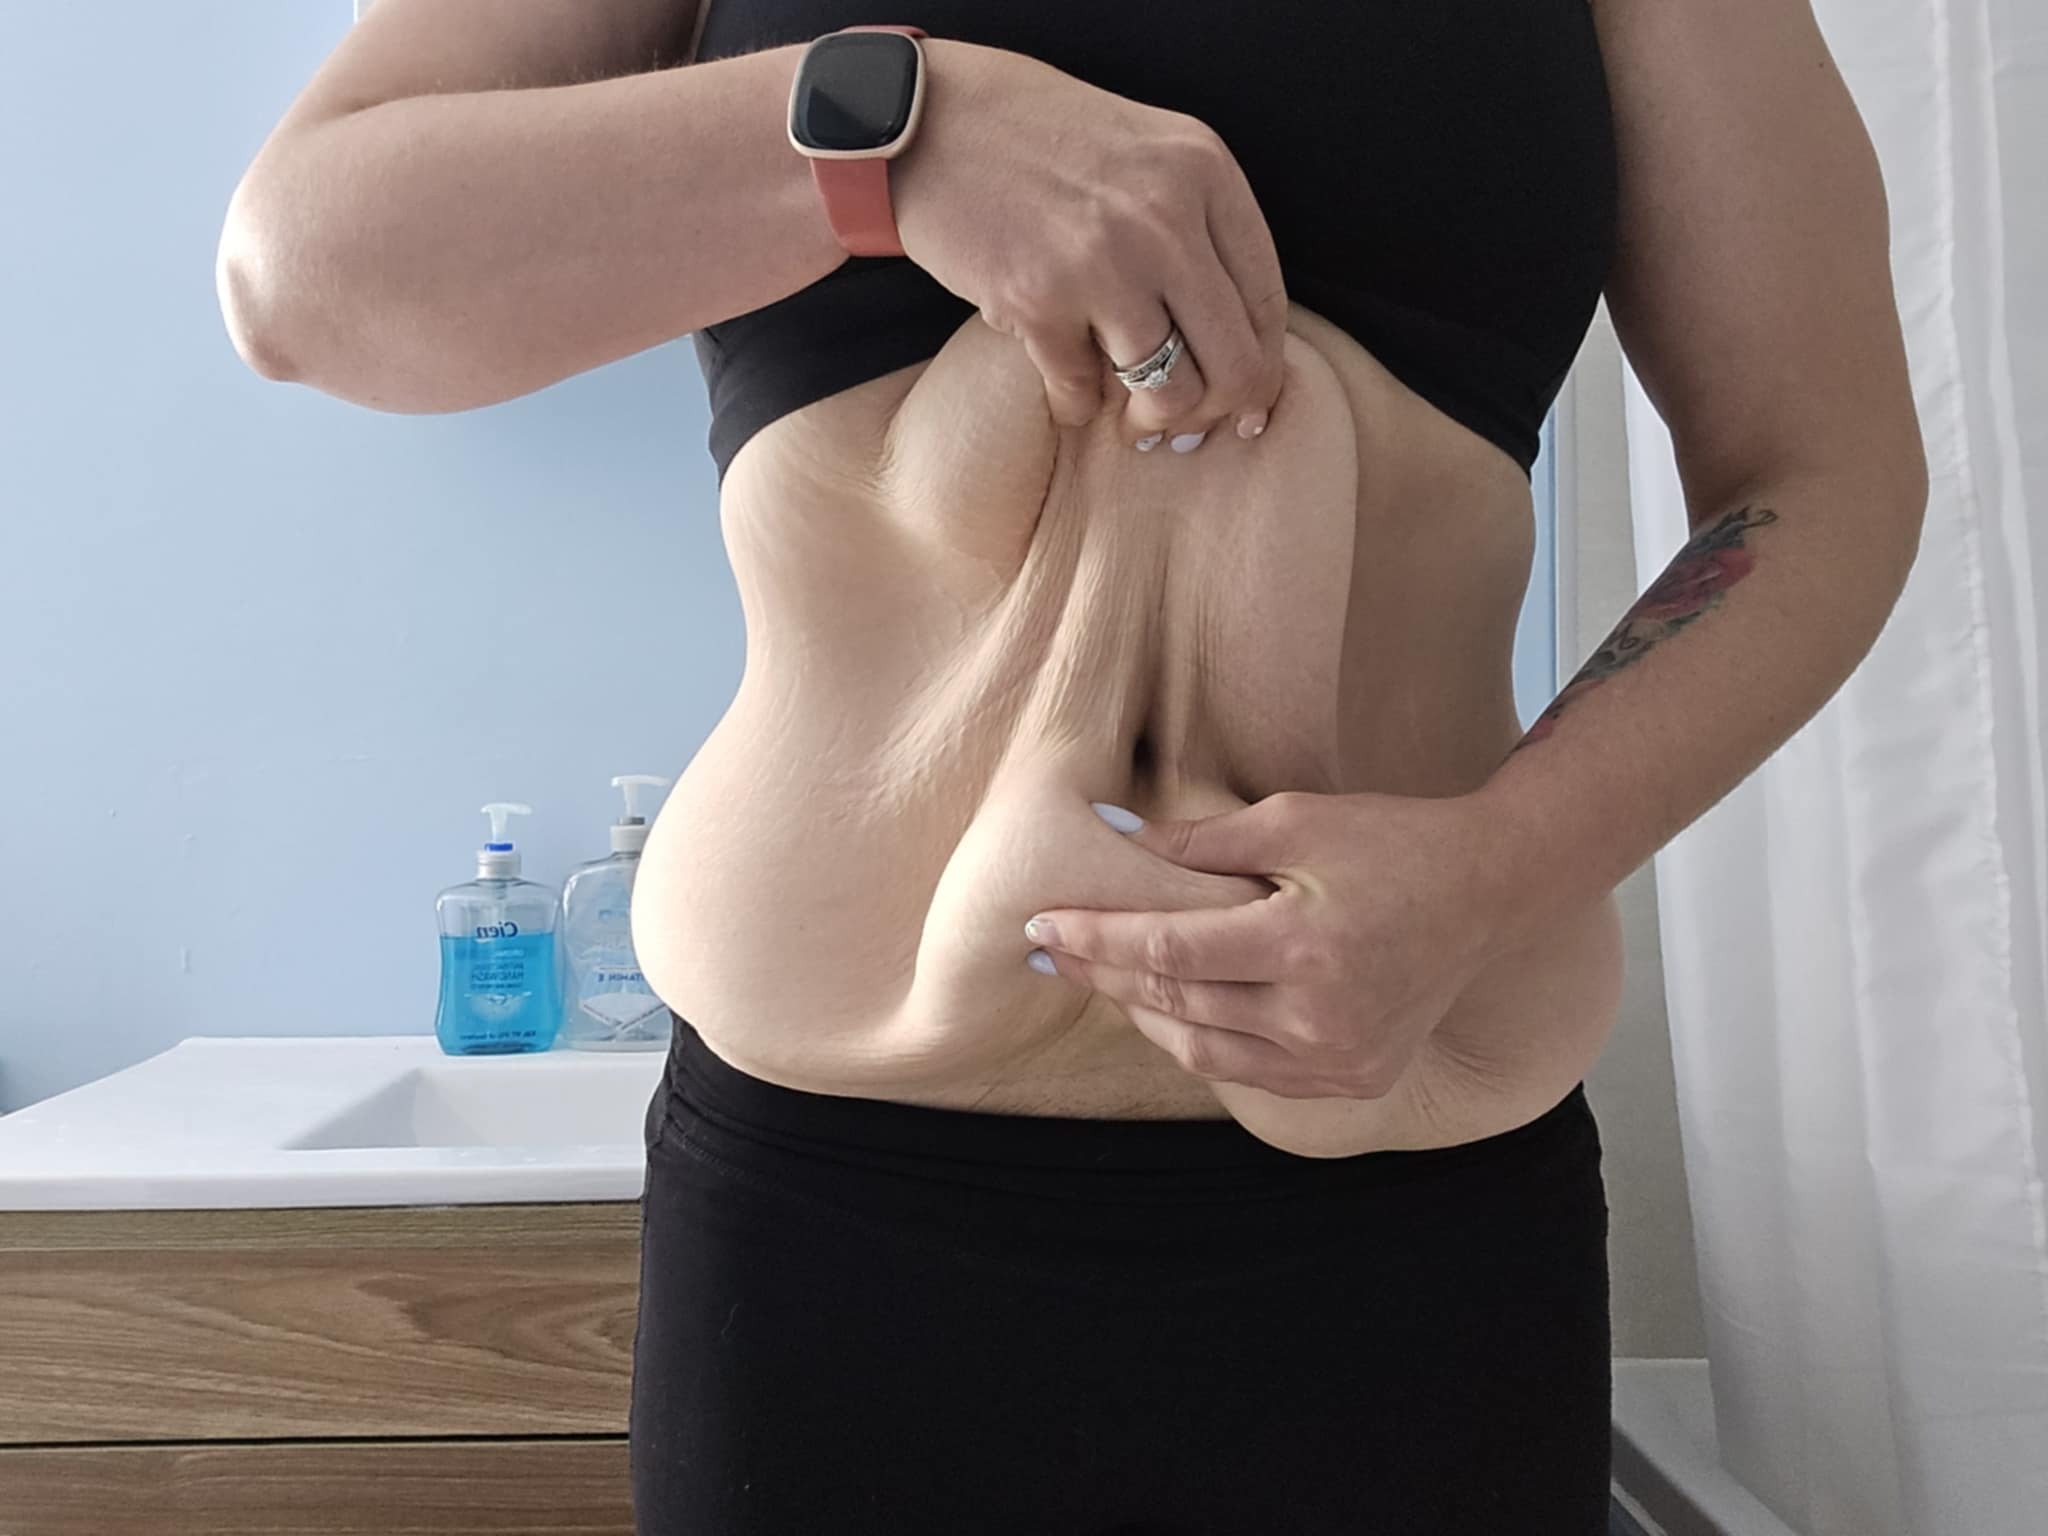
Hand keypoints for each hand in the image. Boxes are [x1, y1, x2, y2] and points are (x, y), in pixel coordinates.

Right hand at [891, 38, 1287, 446]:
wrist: (926, 120)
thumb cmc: (1034, 136)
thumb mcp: (1143, 151)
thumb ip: (1195, 222)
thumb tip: (1234, 332)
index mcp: (1202, 170)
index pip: (1266, 299)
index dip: (1263, 369)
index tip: (1249, 405)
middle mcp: (1165, 218)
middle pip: (1233, 360)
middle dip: (1217, 412)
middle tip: (1190, 426)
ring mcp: (1102, 263)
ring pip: (1169, 391)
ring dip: (1151, 420)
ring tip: (1133, 420)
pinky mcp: (1038, 303)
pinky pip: (1082, 392)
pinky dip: (1077, 406)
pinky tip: (1069, 394)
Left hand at [1022, 792, 1517, 1099]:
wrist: (1491, 892)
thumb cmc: (1394, 842)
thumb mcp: (1296, 821)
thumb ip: (1202, 841)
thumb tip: (1115, 839)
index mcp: (1303, 946)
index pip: (1168, 950)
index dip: (1096, 939)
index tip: (1041, 924)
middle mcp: (1319, 1017)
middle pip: (1178, 1002)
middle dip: (1103, 974)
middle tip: (1049, 950)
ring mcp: (1338, 1058)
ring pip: (1207, 1052)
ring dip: (1144, 1015)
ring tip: (1100, 979)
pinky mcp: (1354, 1078)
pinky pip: (1252, 1073)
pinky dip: (1202, 1042)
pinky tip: (1169, 1010)